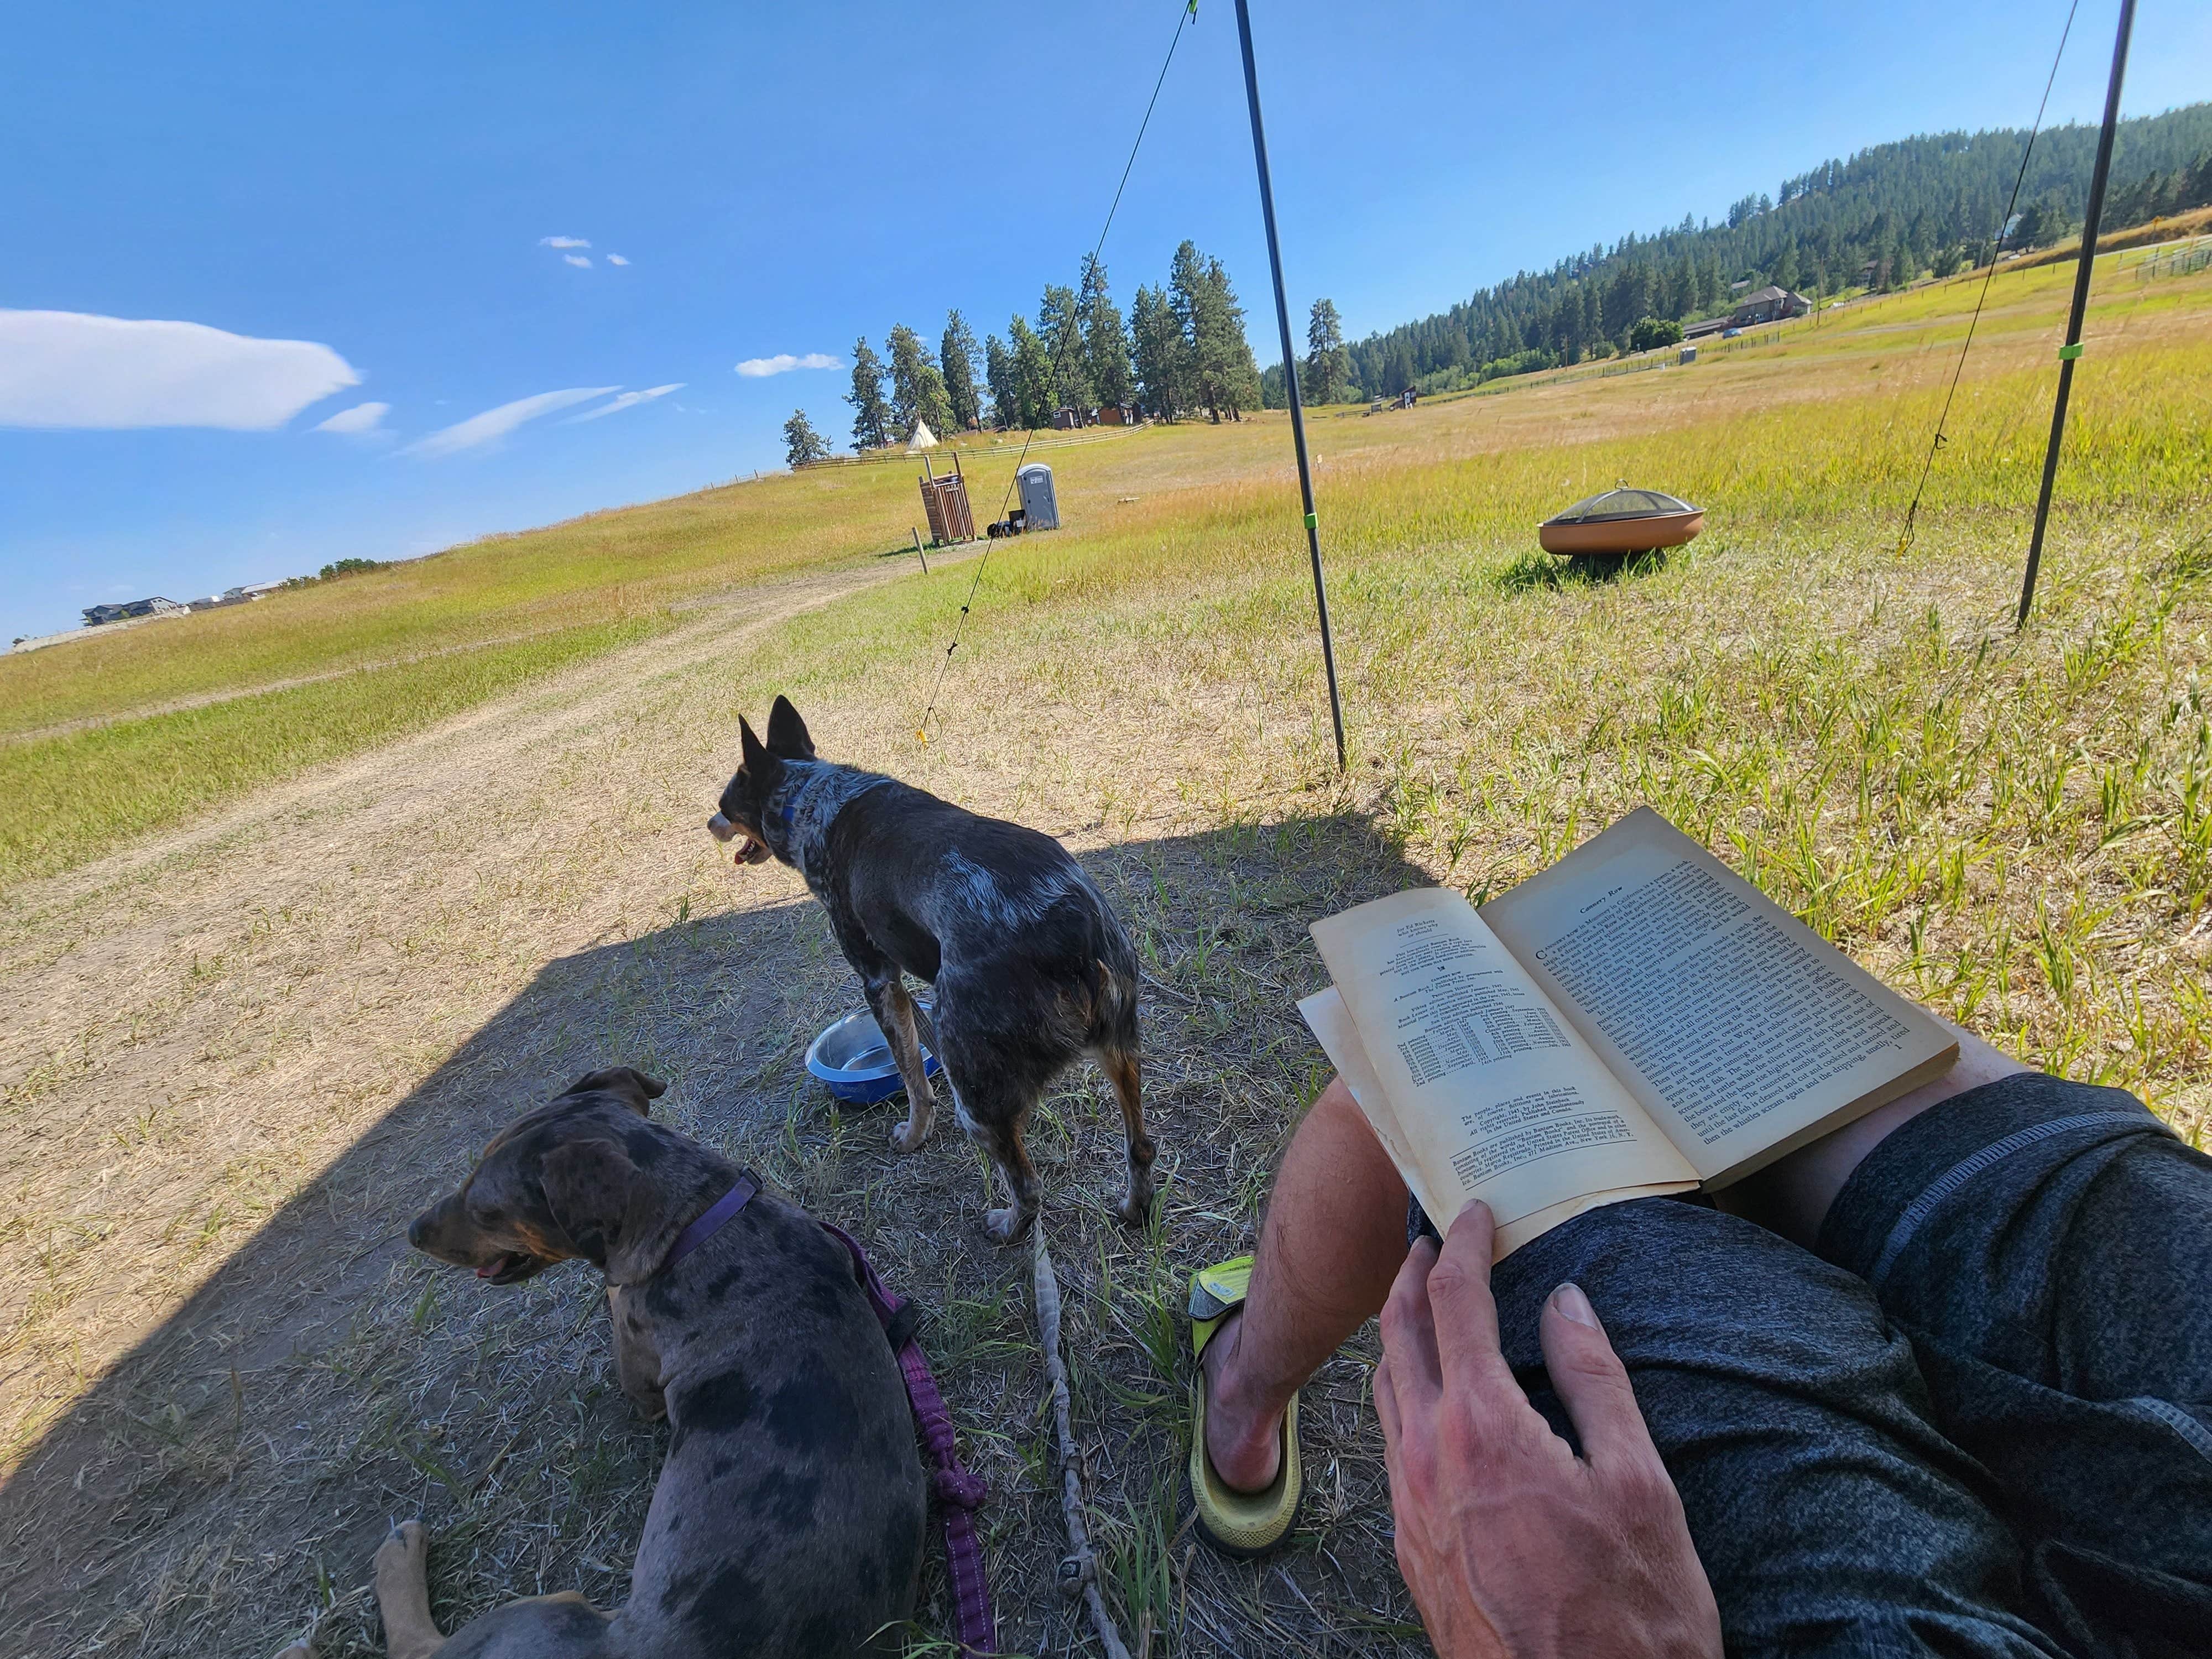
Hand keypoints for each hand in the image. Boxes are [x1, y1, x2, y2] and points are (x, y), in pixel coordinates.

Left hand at [1374, 1201, 1721, 1658]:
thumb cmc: (1633, 1614)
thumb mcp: (1639, 1485)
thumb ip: (1596, 1382)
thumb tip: (1566, 1303)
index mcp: (1485, 1431)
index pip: (1454, 1304)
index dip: (1461, 1246)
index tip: (1472, 1212)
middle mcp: (1429, 1461)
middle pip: (1397, 1336)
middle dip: (1410, 1277)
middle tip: (1429, 1241)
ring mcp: (1411, 1509)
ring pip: (1384, 1393)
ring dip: (1398, 1337)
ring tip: (1424, 1309)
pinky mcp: (1410, 1550)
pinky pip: (1391, 1448)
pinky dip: (1402, 1397)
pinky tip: (1431, 1403)